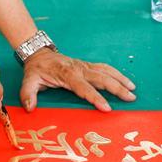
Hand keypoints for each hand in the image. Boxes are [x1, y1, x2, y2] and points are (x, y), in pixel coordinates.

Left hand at [20, 48, 135, 111]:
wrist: (39, 54)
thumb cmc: (36, 69)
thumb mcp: (28, 81)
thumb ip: (28, 94)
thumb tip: (30, 108)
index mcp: (66, 74)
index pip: (83, 87)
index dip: (95, 98)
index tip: (106, 108)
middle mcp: (79, 69)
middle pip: (101, 78)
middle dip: (117, 88)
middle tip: (130, 98)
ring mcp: (85, 66)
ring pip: (106, 71)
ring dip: (120, 80)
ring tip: (133, 90)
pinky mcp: (88, 65)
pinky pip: (105, 68)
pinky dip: (117, 74)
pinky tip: (126, 81)